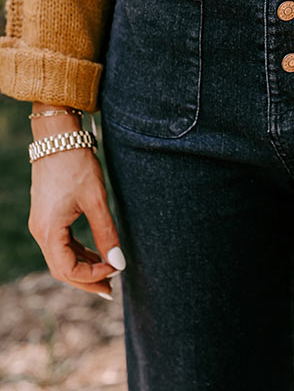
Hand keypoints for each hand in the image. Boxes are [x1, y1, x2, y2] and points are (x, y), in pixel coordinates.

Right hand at [28, 103, 124, 298]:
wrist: (58, 138)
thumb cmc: (77, 164)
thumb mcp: (97, 199)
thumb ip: (106, 232)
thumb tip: (118, 263)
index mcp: (49, 230)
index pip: (67, 270)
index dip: (92, 274)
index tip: (115, 269)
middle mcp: (40, 231)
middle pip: (61, 268)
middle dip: (86, 279)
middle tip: (111, 290)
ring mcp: (42, 224)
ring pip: (60, 257)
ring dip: (83, 267)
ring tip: (108, 272)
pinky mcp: (47, 216)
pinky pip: (60, 244)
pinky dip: (77, 252)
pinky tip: (96, 252)